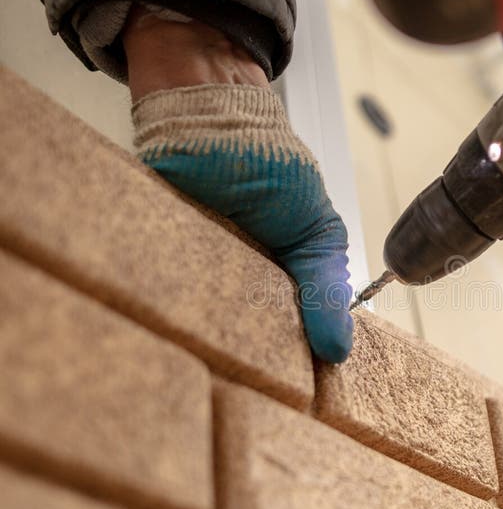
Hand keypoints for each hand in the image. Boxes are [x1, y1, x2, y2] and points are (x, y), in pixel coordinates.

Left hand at [124, 9, 353, 363]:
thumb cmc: (271, 164)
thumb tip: (339, 351)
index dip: (294, 368)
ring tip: (219, 367)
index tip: (299, 397)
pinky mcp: (157, 265)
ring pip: (203, 327)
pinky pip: (162, 299)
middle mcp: (237, 285)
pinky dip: (167, 313)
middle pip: (245, 341)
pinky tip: (175, 333)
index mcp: (281, 281)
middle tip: (257, 385)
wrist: (209, 110)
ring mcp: (196, 277)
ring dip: (210, 341)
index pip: (289, 338)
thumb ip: (326, 290)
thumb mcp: (317, 234)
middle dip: (252, 364)